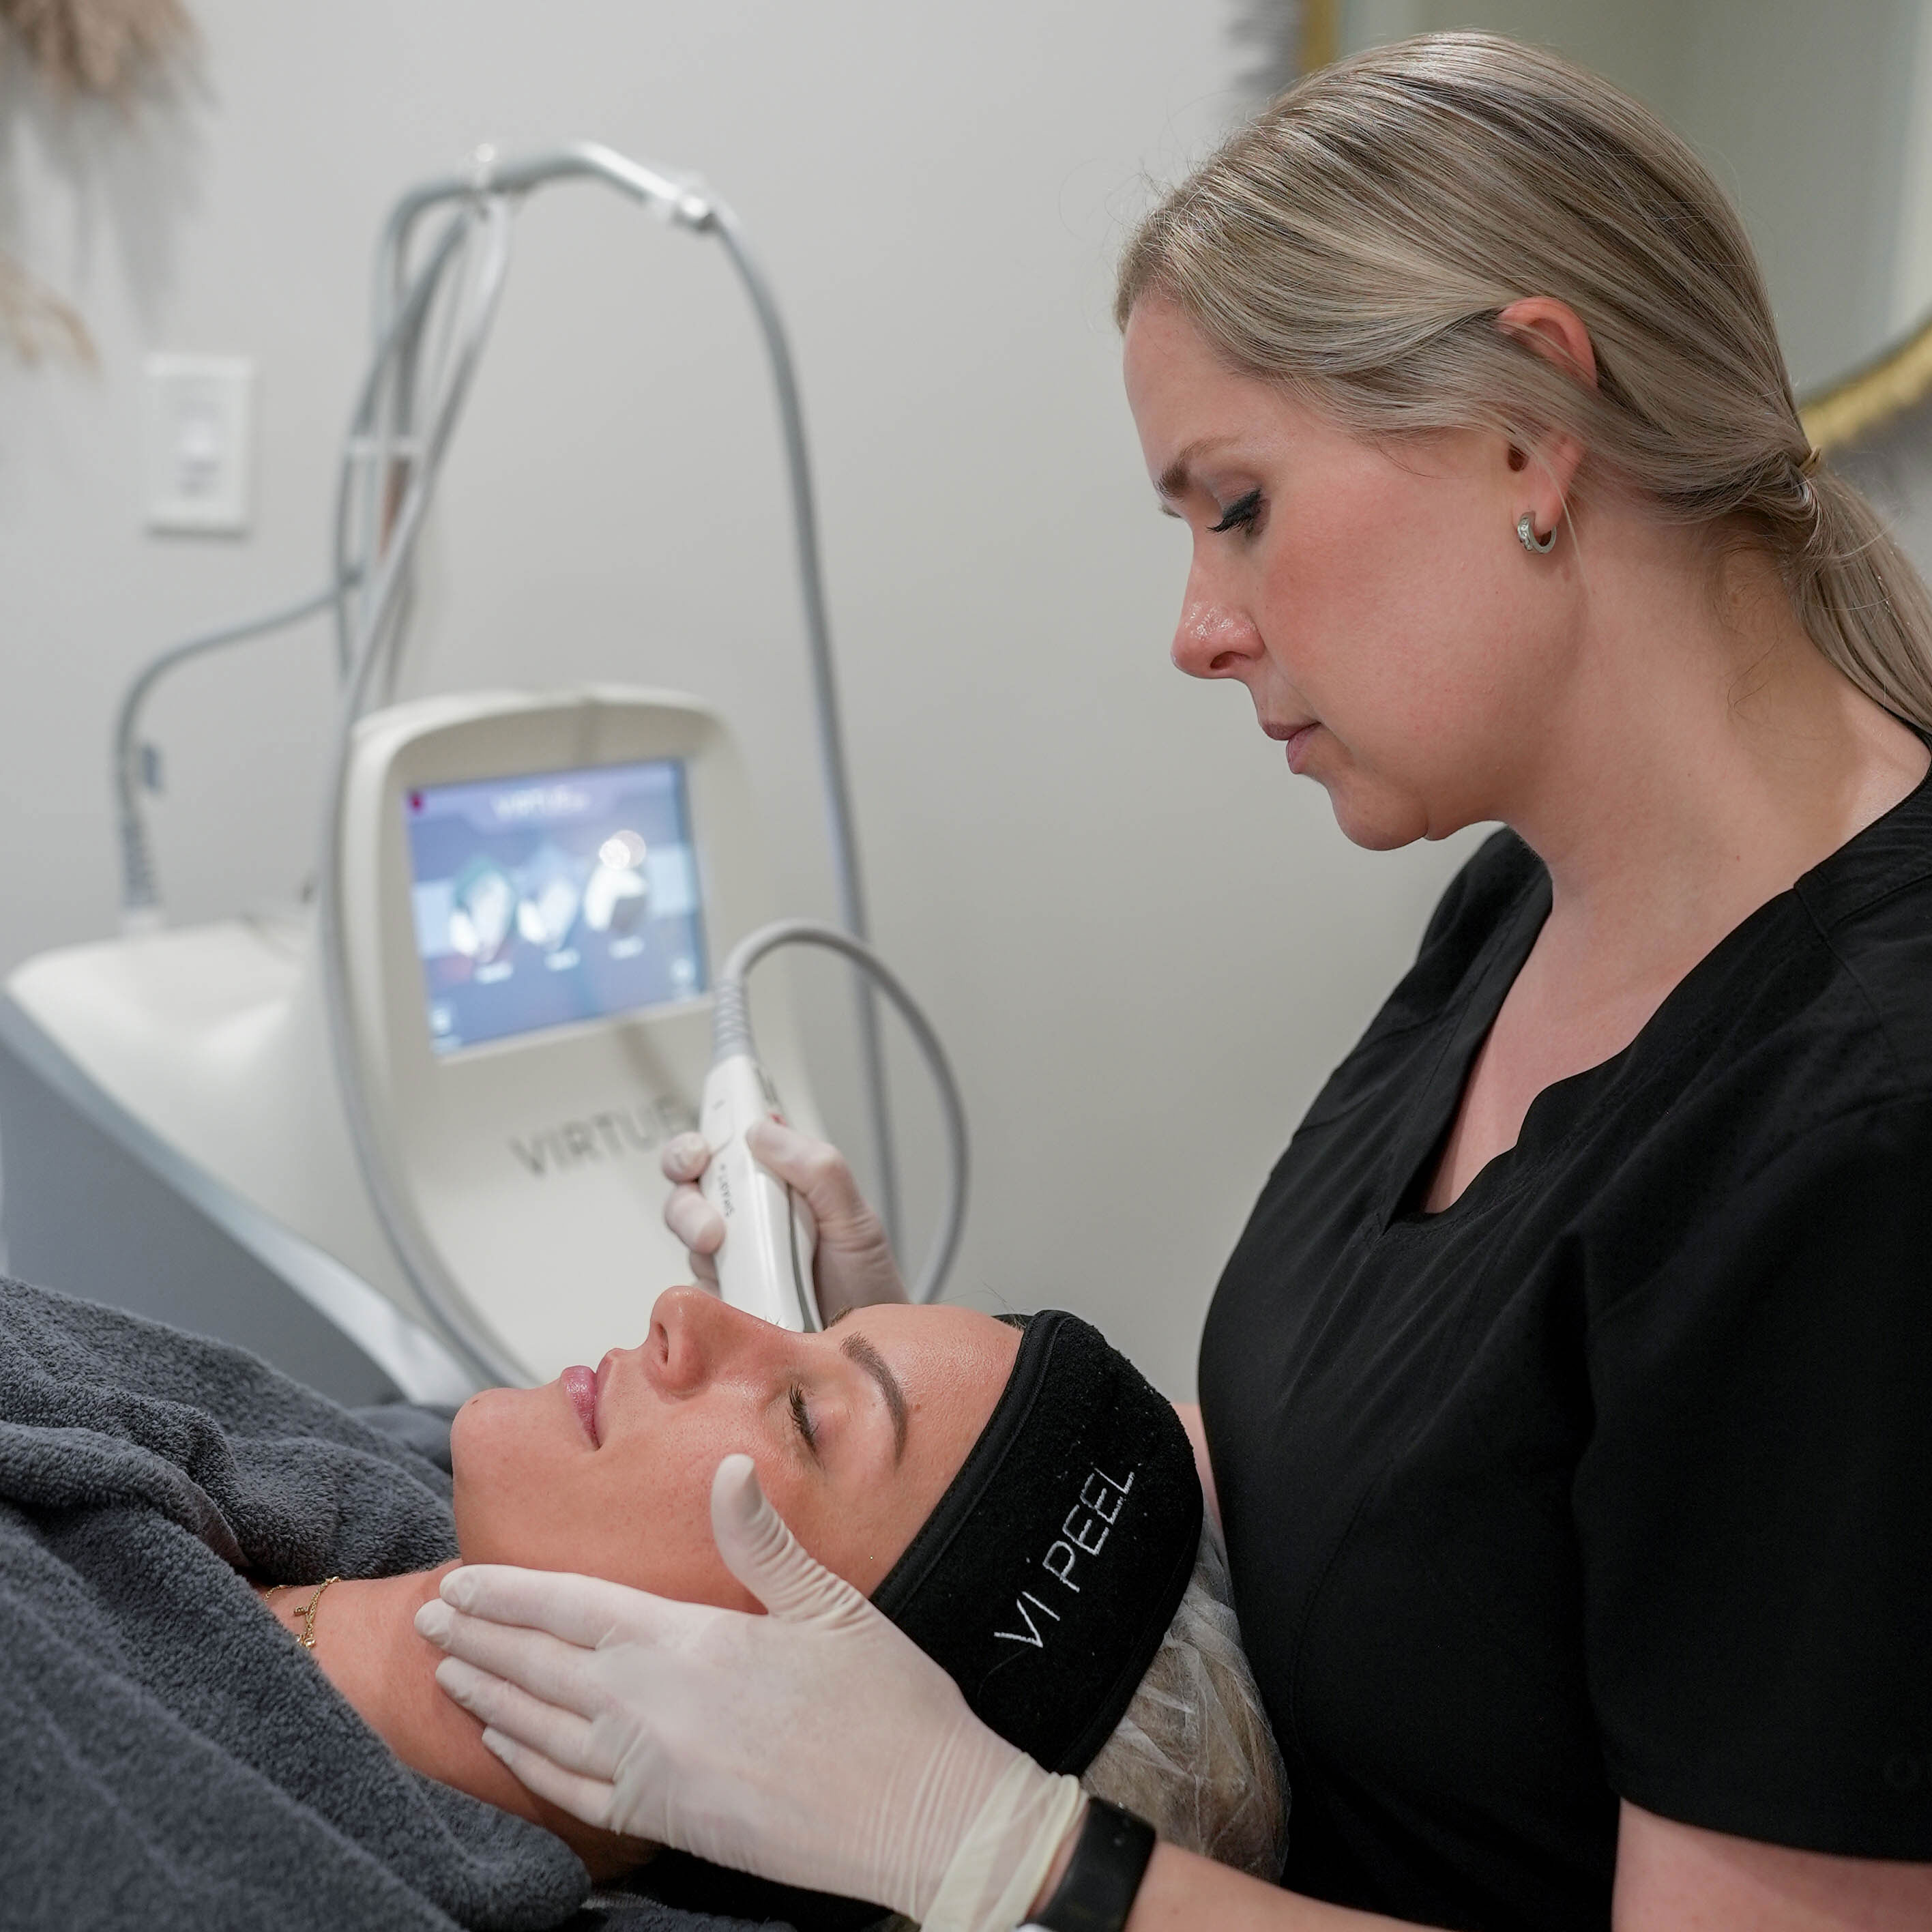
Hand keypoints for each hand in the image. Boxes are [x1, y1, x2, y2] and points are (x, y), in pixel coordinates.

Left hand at [415, 1456, 1082, 1928]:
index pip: (570, 1606)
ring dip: (489, 1695)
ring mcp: (656, 1773)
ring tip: (449, 1672)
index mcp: (689, 1645)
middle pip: (539, 1665)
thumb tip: (726, 1469)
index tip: (461, 1580)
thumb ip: (763, 1540)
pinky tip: (508, 1746)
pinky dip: (528, 1764)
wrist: (926, 1819)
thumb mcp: (831, 1604)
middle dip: (479, 1637)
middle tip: (429, 1618)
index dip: (508, 1592)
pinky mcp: (670, 1822)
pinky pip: (574, 1791)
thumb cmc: (889, 1709)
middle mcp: (654, 1710)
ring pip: (542, 1728)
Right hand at [661, 1119, 906, 1320]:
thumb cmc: (866, 1284)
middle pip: (691, 1180)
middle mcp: (747, 1212)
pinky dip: (699, 1278)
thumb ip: (819, 1169)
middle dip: (685, 1183)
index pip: (729, 1145)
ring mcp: (729, 1253)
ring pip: (685, 1224)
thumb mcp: (855, 1218)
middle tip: (709, 1206)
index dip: (704, 1138)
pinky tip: (726, 1288)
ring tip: (717, 1244)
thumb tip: (763, 1129)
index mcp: (780, 1181)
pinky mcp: (717, 1296)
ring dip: (690, 1224)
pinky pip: (690, 1279)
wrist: (864, 1354)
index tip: (704, 1147)